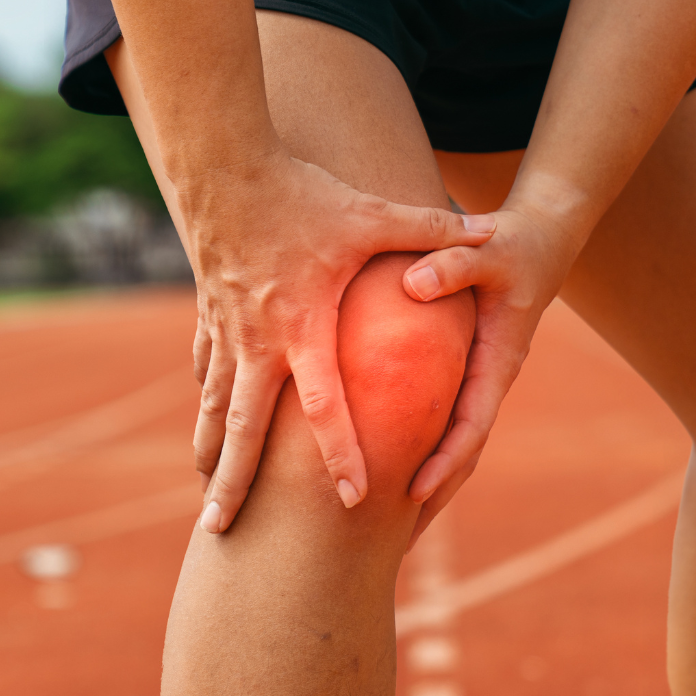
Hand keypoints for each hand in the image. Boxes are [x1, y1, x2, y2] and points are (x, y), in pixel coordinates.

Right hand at [181, 151, 495, 532]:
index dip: (342, 451)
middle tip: (222, 533)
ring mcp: (226, 330)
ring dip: (210, 457)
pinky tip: (204, 439)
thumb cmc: (303, 192)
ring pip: (214, 409)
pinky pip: (206, 374)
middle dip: (233, 483)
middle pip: (243, 428)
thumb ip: (432, 228)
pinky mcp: (209, 314)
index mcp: (302, 325)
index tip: (352, 496)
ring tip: (207, 507)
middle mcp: (258, 339)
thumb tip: (491, 227)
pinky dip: (205, 410)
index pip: (325, 403)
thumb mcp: (372, 212)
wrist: (221, 161)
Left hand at [396, 207, 582, 513]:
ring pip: (456, 445)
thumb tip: (413, 284)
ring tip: (391, 536)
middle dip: (434, 500)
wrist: (543, 236)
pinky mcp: (467, 371)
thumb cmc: (514, 241)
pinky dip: (424, 453)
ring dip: (429, 488)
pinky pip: (445, 422)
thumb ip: (452, 264)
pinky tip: (393, 475)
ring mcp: (480, 379)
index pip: (471, 424)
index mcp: (498, 360)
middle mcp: (490, 378)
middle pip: (464, 453)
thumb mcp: (488, 247)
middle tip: (394, 549)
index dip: (443, 461)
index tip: (411, 494)